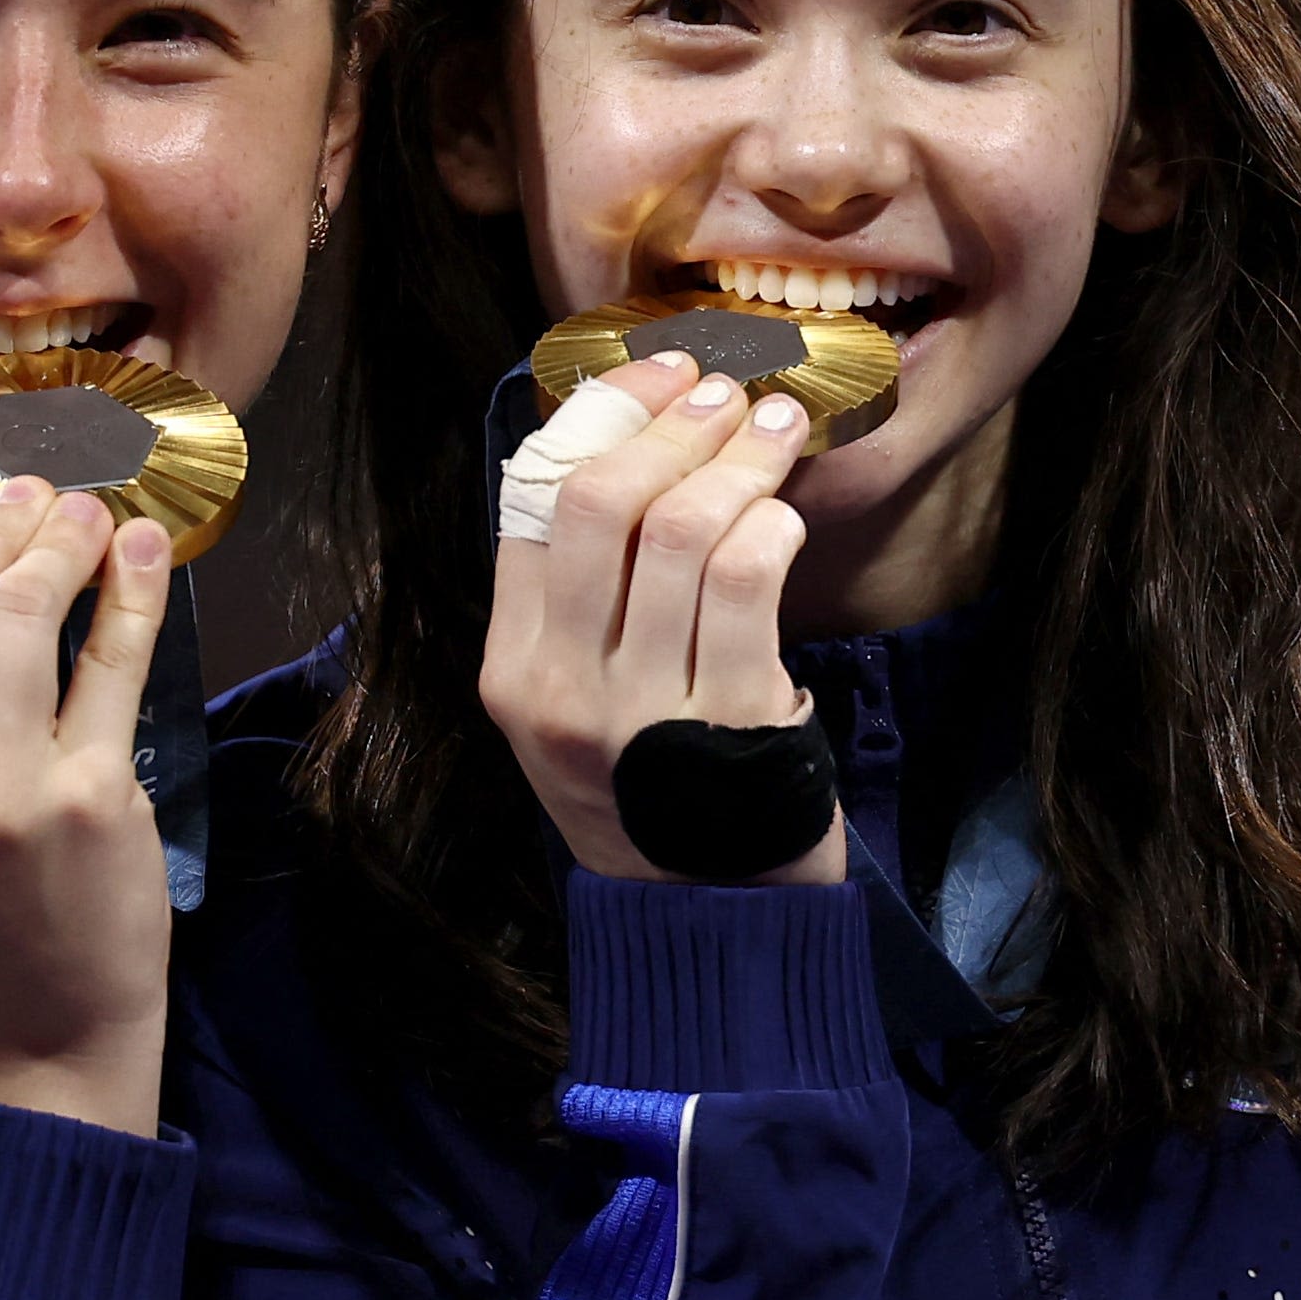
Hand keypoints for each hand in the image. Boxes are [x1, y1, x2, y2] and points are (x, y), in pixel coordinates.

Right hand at [481, 359, 844, 886]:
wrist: (711, 929)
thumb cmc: (662, 796)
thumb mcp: (588, 706)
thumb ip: (588, 603)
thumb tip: (634, 449)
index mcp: (512, 669)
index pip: (530, 503)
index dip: (599, 415)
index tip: (660, 370)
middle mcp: (559, 689)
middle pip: (596, 502)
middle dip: (671, 424)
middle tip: (730, 391)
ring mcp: (638, 713)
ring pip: (678, 530)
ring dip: (738, 461)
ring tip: (778, 430)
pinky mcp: (724, 728)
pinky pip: (744, 584)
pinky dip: (771, 527)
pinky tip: (788, 516)